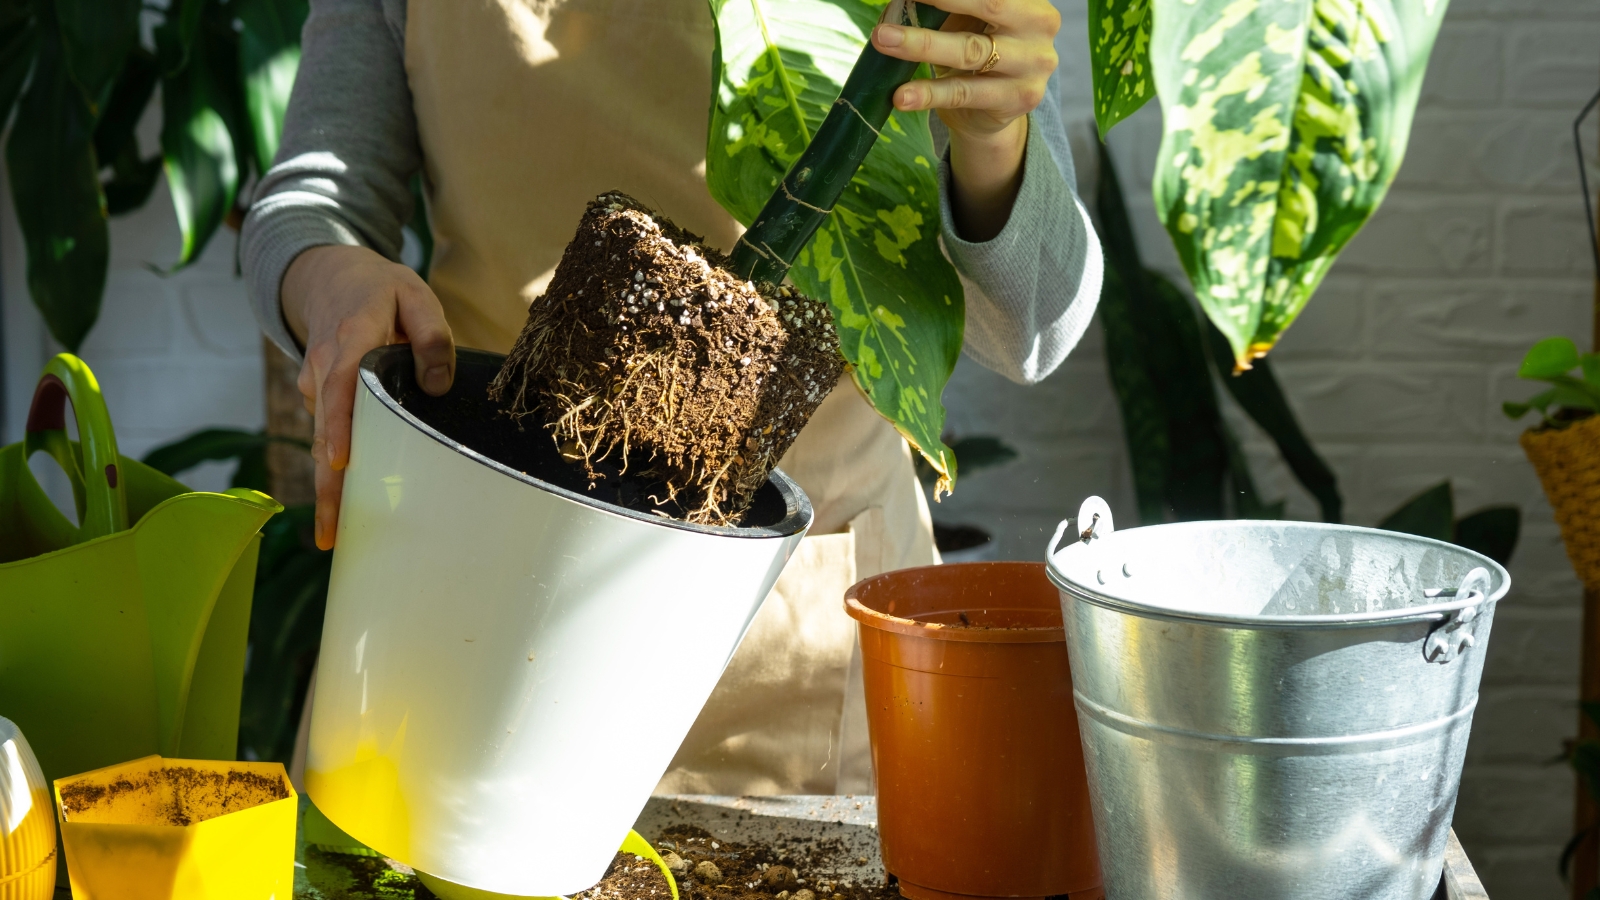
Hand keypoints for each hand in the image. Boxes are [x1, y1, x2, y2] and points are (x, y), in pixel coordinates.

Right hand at [282, 244, 454, 549]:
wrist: (326, 275)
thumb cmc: (379, 289)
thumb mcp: (416, 295)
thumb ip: (432, 336)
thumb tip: (437, 386)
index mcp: (350, 340)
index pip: (342, 388)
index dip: (340, 427)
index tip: (340, 464)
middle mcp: (323, 368)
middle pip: (324, 433)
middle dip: (327, 485)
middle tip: (332, 534)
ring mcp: (314, 385)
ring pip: (320, 442)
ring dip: (327, 488)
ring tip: (336, 537)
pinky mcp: (316, 399)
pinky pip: (325, 438)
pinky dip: (332, 470)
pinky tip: (344, 509)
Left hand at [870, 0, 1059, 239]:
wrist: (994, 108)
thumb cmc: (977, 48)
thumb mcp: (967, 19)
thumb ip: (945, 6)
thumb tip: (899, 1)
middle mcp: (1039, 24)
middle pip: (987, 5)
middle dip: (936, 0)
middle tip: (894, 9)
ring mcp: (1033, 64)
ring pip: (971, 51)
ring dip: (921, 45)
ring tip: (884, 40)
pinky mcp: (1018, 99)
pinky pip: (964, 93)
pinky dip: (929, 93)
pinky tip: (902, 96)